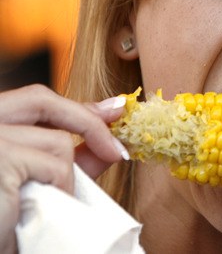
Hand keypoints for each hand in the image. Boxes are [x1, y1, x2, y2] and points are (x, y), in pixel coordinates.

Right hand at [0, 84, 126, 253]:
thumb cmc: (3, 216)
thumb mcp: (35, 181)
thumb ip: (63, 159)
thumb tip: (108, 146)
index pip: (34, 100)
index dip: (75, 105)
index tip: (112, 111)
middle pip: (42, 101)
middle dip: (88, 121)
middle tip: (115, 149)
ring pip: (57, 141)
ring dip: (67, 175)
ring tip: (52, 203)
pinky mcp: (2, 159)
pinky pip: (56, 167)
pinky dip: (63, 189)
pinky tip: (47, 210)